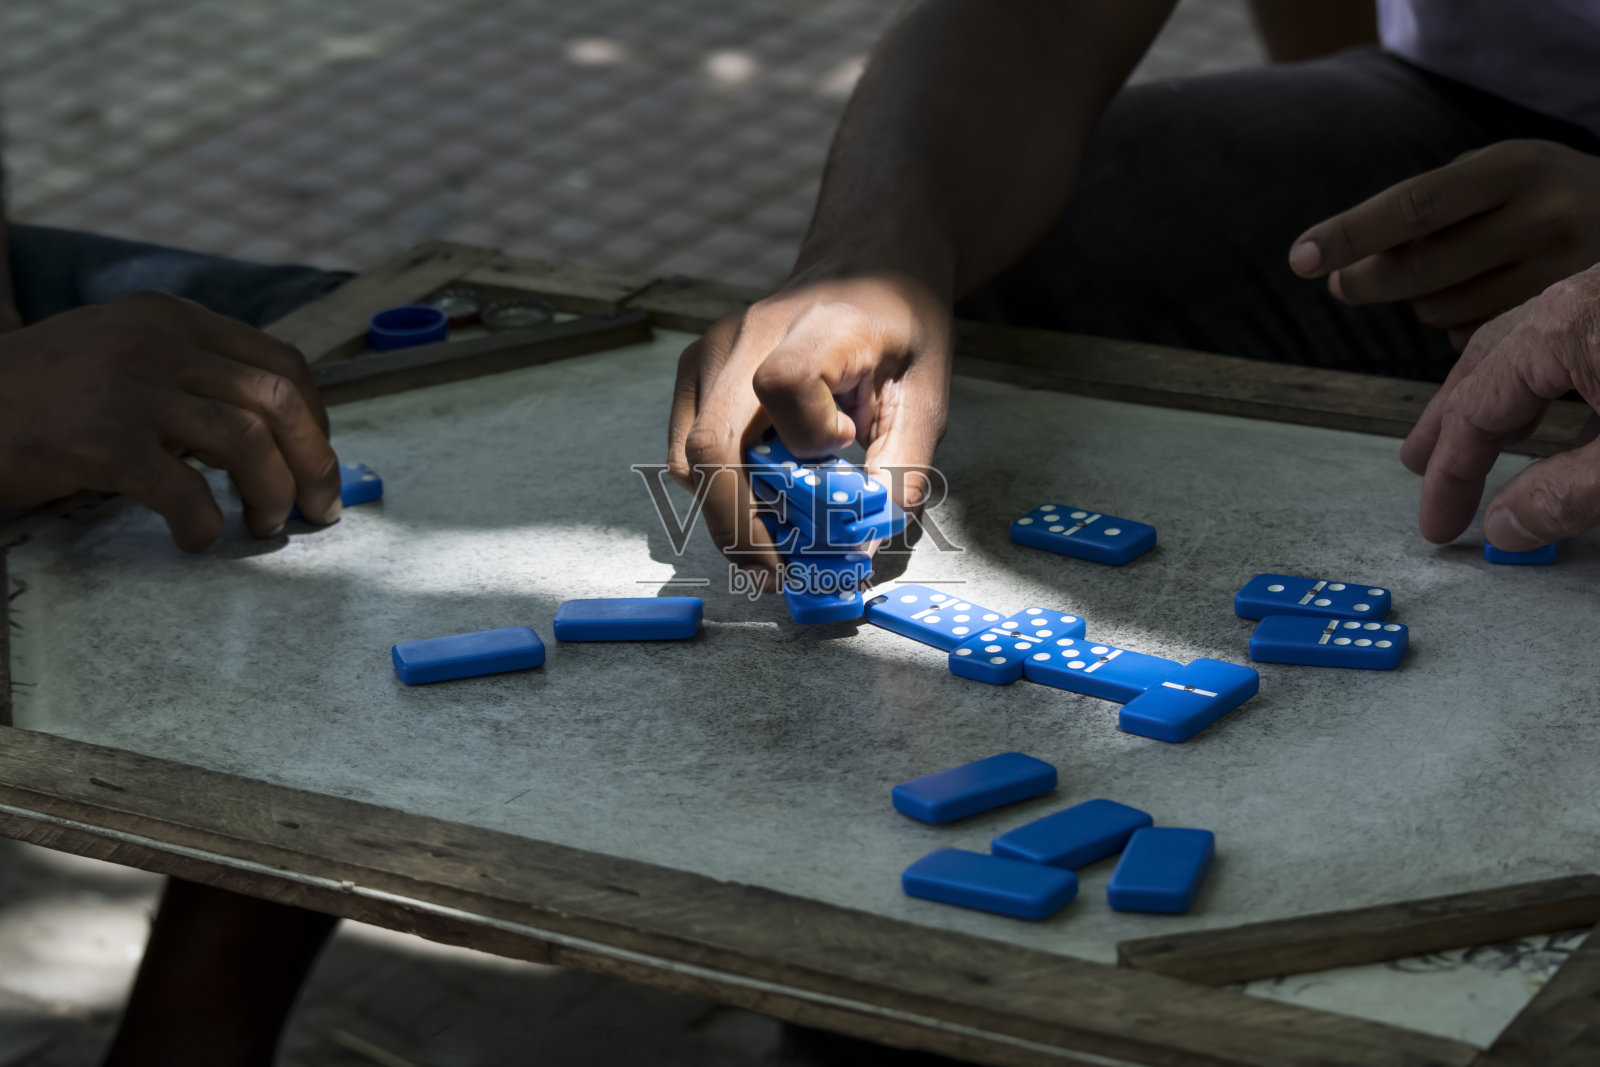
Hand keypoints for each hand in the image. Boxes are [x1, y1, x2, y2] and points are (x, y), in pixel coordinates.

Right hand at [0, 291, 340, 549]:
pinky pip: (183, 489)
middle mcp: (159, 341)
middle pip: (279, 400)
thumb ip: (192, 375)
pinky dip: (204, 524)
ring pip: (246, 441)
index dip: (316, 420)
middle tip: (317, 510)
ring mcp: (129, 387)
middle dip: (314, 462)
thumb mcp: (122, 355)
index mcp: (173, 318)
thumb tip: (276, 434)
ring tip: (263, 527)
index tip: (317, 463)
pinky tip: (197, 540)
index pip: (281, 363)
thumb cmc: (41, 394)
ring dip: (272, 493)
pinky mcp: (100, 439)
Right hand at [666, 272, 952, 575]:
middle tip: (775, 574)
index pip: (782, 384)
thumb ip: (903, 465)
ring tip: (774, 540)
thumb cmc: (900, 326)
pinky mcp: (693, 371)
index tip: (844, 445)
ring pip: (690, 457)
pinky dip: (718, 488)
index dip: (808, 436)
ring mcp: (710, 351)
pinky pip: (687, 448)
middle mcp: (747, 334)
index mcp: (819, 325)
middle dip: (737, 526)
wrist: (866, 261)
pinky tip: (759, 499)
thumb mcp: (927, 391)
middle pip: (712, 444)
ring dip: (727, 511)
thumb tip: (866, 542)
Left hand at [1290, 140, 1599, 347]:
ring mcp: (1557, 276)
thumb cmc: (1537, 193)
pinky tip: (1486, 296)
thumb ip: (1417, 213)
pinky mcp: (1553, 321)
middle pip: (1418, 270)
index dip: (1351, 233)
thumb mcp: (1492, 175)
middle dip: (1365, 281)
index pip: (1415, 205)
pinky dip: (1454, 325)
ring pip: (1437, 311)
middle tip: (1342, 282)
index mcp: (1514, 168)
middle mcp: (1543, 219)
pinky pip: (1467, 340)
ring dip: (1419, 301)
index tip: (1299, 257)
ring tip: (1454, 272)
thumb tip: (1338, 273)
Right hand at [1400, 262, 1599, 547]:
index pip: (1477, 411)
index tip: (1437, 524)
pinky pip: (1576, 337)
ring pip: (1530, 345)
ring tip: (1477, 436)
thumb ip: (1568, 495)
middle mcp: (1577, 298)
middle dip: (1448, 419)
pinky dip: (1549, 379)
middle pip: (1486, 362)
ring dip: (1495, 394)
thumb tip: (1505, 527)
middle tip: (1418, 464)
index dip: (1450, 476)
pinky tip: (1563, 412)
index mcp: (1563, 328)